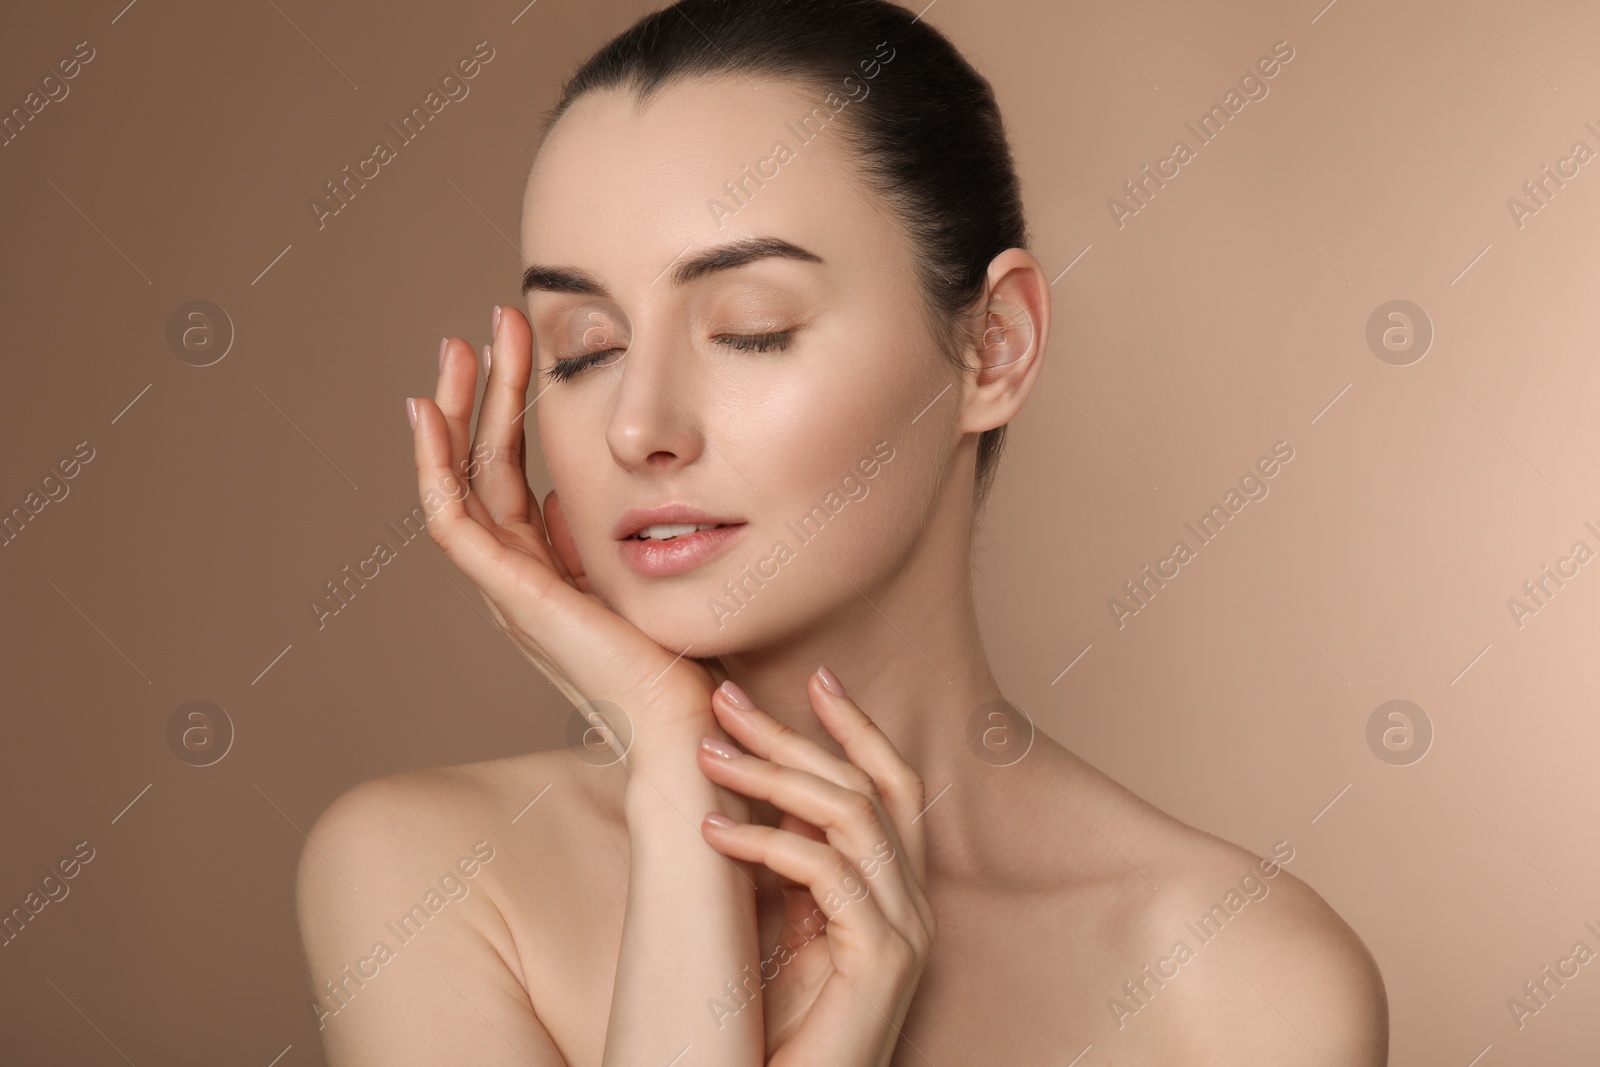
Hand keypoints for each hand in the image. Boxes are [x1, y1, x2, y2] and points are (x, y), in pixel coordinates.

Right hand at [408, 306, 728, 758]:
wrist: (682, 721)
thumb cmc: (674, 661)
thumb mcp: (632, 579)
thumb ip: (595, 543)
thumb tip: (565, 502)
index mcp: (541, 570)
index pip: (508, 474)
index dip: (507, 410)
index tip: (519, 349)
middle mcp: (514, 576)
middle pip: (481, 466)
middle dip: (483, 392)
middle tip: (489, 325)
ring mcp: (506, 586)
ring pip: (461, 482)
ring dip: (458, 411)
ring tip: (461, 346)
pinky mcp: (511, 596)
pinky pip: (453, 520)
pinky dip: (433, 465)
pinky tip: (429, 412)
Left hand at [695, 669, 935, 1066]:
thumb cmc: (770, 1029)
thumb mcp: (778, 925)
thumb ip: (784, 862)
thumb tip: (752, 782)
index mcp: (892, 893)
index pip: (892, 786)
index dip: (857, 727)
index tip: (814, 675)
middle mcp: (912, 907)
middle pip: (869, 787)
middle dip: (796, 734)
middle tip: (725, 698)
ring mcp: (905, 934)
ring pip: (852, 817)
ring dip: (774, 776)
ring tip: (707, 755)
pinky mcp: (884, 963)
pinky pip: (830, 875)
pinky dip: (769, 843)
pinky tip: (712, 833)